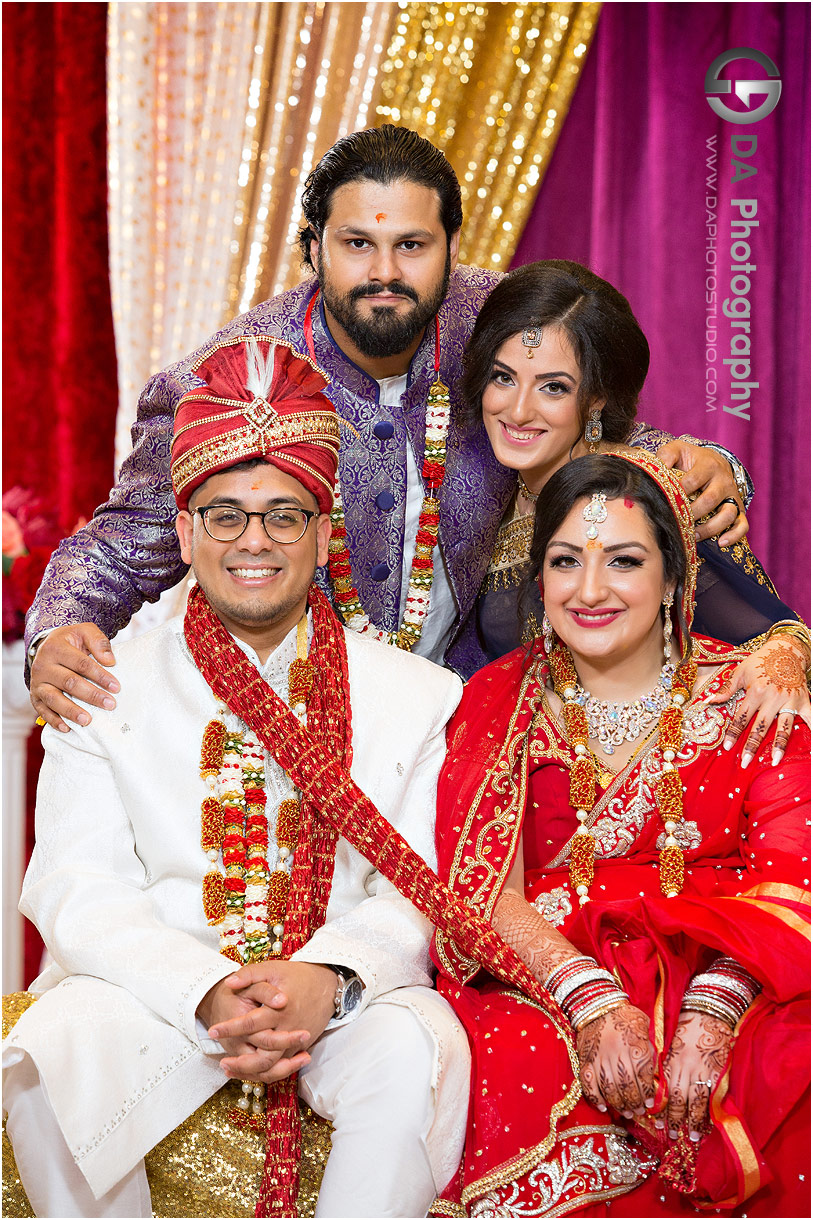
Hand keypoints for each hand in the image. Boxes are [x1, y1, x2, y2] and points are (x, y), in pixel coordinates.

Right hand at [30, 624, 119, 731]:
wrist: (48, 646)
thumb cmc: (71, 641)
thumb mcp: (85, 631)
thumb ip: (99, 642)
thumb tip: (110, 661)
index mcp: (56, 648)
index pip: (81, 664)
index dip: (100, 676)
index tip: (116, 687)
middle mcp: (43, 666)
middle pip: (69, 682)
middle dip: (91, 695)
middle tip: (109, 704)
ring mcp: (37, 682)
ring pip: (53, 698)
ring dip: (71, 711)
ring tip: (88, 720)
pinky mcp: (35, 696)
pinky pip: (42, 710)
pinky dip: (53, 720)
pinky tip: (67, 728)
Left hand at [208, 961, 337, 1083]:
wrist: (328, 986)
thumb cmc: (298, 976)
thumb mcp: (273, 969)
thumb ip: (250, 974)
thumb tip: (228, 983)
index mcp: (280, 1009)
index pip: (251, 1024)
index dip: (230, 1028)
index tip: (212, 1031)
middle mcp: (289, 1029)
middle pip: (263, 1055)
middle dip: (241, 1062)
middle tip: (222, 1061)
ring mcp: (296, 1041)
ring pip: (273, 1067)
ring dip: (250, 1071)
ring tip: (230, 1068)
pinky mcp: (300, 1048)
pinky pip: (282, 1066)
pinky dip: (264, 1072)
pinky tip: (247, 1070)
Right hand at [576, 1002, 656, 1116]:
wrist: (599, 1005)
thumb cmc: (626, 1017)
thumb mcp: (645, 1029)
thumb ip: (650, 1052)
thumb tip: (656, 1077)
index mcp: (635, 1047)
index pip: (644, 1079)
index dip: (648, 1095)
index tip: (650, 1104)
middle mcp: (618, 1054)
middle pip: (627, 1087)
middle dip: (635, 1104)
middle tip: (639, 1111)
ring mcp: (599, 1059)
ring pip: (610, 1090)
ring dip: (619, 1105)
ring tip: (626, 1112)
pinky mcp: (585, 1060)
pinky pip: (588, 1085)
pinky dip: (595, 1098)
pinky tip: (603, 1107)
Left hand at [656, 440, 746, 545]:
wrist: (712, 461)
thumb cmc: (690, 460)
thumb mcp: (677, 451)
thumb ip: (666, 456)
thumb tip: (656, 470)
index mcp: (708, 465)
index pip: (692, 481)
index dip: (678, 494)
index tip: (665, 502)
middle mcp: (723, 481)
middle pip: (709, 500)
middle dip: (691, 514)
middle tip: (676, 521)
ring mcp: (732, 496)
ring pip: (728, 514)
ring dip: (710, 528)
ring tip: (693, 535)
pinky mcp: (738, 509)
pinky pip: (742, 524)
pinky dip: (734, 535)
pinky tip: (720, 543)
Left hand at [659, 1011, 732, 1141]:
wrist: (708, 1012)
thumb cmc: (687, 1026)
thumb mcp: (671, 1043)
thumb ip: (666, 1064)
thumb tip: (659, 1087)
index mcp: (670, 1059)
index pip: (663, 1090)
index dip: (660, 1108)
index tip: (656, 1122)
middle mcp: (684, 1067)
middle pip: (678, 1099)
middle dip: (674, 1120)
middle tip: (671, 1136)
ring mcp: (702, 1070)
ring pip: (695, 1101)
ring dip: (692, 1122)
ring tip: (691, 1138)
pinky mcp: (717, 1072)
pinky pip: (711, 1096)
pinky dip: (708, 1112)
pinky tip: (707, 1124)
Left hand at [711, 637, 810, 766]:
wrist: (786, 650)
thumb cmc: (760, 661)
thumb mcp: (740, 672)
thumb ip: (726, 689)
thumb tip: (709, 701)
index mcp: (755, 691)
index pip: (742, 717)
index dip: (734, 733)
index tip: (728, 748)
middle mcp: (773, 698)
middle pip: (760, 727)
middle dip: (752, 746)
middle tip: (745, 762)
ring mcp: (789, 701)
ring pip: (784, 728)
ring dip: (778, 746)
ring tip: (774, 761)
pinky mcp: (803, 701)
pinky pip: (810, 719)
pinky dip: (812, 732)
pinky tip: (810, 749)